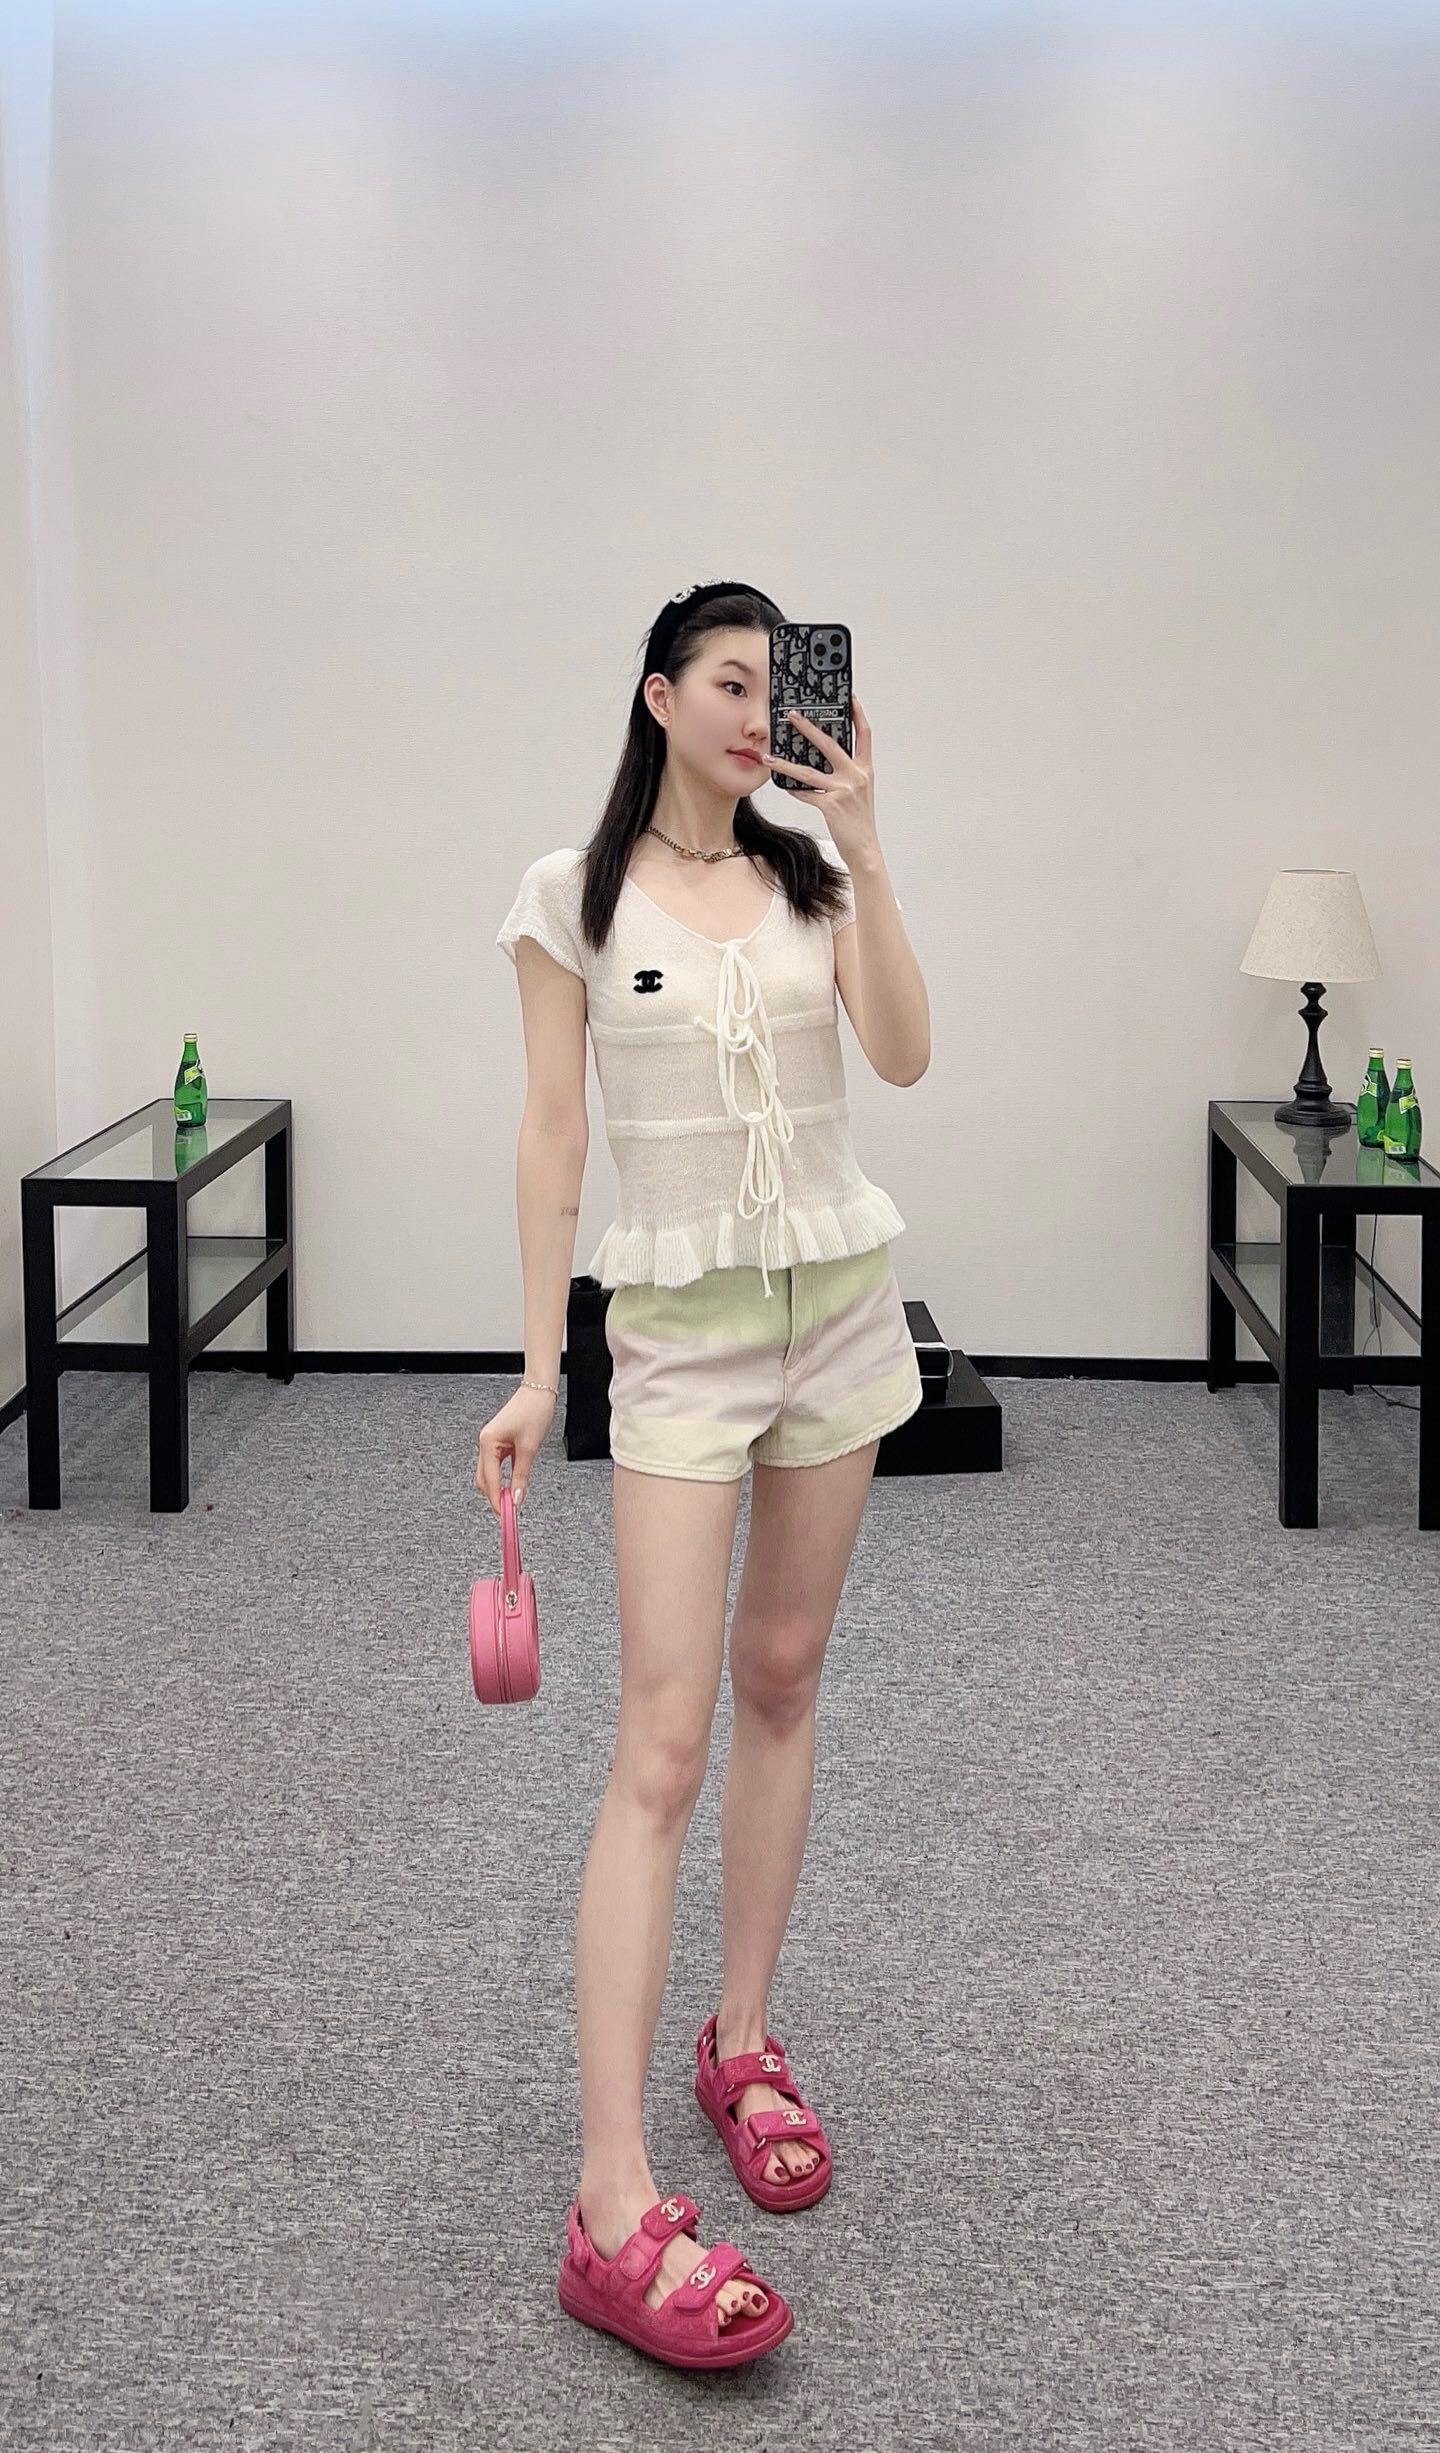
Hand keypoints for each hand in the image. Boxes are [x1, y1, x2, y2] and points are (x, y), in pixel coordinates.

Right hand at [475, 1385, 556, 1515]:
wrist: (539, 1391)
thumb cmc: (533, 1411)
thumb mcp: (529, 1448)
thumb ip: (521, 1476)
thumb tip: (516, 1498)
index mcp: (488, 1443)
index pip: (490, 1480)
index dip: (497, 1499)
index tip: (505, 1515)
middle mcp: (485, 1443)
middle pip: (484, 1479)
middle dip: (495, 1495)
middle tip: (509, 1510)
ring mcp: (491, 1442)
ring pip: (490, 1473)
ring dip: (499, 1486)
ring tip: (512, 1499)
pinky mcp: (500, 1442)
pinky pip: (498, 1465)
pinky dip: (504, 1476)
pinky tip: (513, 1484)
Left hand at [760, 693, 877, 867]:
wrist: (865, 848)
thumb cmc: (860, 821)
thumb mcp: (859, 792)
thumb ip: (846, 773)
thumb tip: (823, 759)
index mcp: (865, 769)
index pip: (864, 735)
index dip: (857, 715)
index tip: (848, 698)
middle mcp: (856, 775)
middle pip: (829, 744)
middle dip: (808, 727)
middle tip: (792, 715)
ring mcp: (843, 789)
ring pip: (808, 771)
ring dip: (785, 764)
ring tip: (769, 757)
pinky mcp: (831, 805)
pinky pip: (806, 793)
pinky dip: (793, 790)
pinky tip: (782, 786)